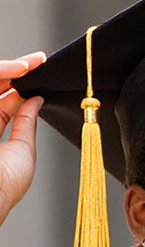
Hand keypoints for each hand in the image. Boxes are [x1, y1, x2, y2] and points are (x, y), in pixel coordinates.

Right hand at [0, 55, 45, 227]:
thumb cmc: (4, 186)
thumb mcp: (22, 151)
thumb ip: (26, 123)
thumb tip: (36, 100)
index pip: (2, 102)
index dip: (18, 85)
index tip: (39, 71)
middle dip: (13, 71)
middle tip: (37, 61)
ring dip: (5, 70)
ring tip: (28, 65)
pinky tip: (15, 71)